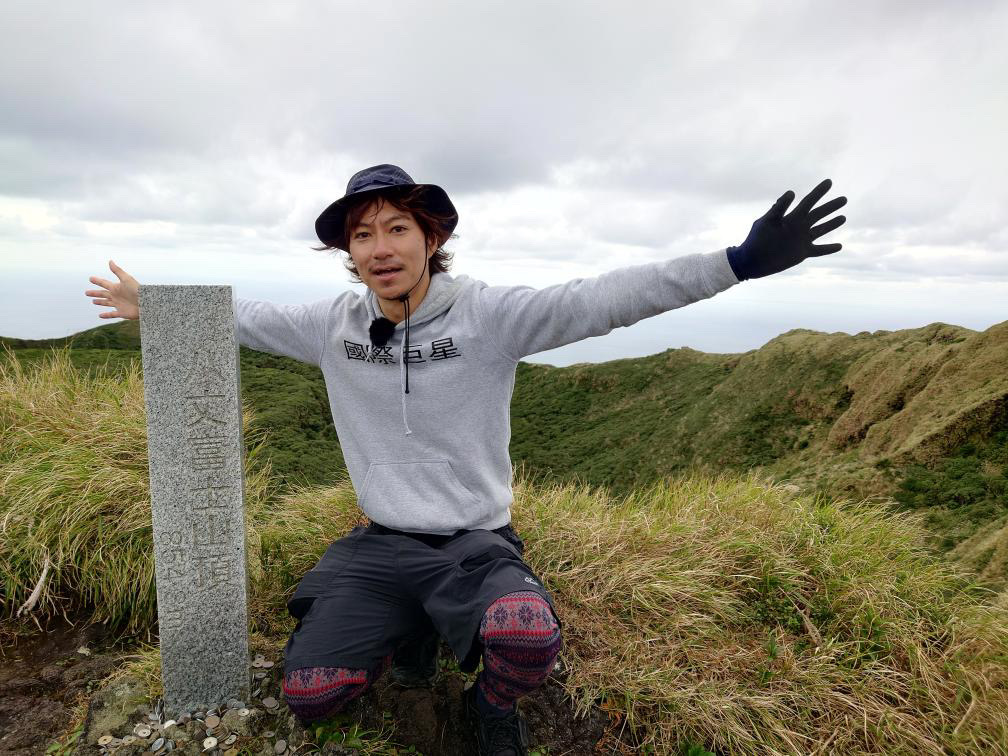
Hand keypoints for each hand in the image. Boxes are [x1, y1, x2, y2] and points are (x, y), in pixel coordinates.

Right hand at [85, 260, 140, 319]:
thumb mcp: (126, 279)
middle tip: (86, 292)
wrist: (146, 303)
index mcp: (116, 287)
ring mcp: (119, 304)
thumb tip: (110, 261)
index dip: (97, 281)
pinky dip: (106, 315)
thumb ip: (117, 271)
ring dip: (100, 302)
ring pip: (106, 303)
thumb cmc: (137, 290)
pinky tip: (100, 315)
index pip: (104, 283)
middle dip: (95, 293)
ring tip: (93, 301)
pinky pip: (112, 314)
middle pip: (103, 294)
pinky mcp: (122, 313)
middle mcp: (116, 296)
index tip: (90, 278)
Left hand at [726, 178, 846, 279]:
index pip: (808, 201)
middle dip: (831, 206)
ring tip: (843, 218)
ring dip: (832, 224)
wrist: (752, 260)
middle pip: (819, 214)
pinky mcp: (802, 253)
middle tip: (844, 199)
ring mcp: (802, 240)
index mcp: (791, 217)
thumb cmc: (756, 239)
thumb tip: (792, 192)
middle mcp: (799, 226)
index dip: (818, 191)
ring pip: (821, 230)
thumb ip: (779, 208)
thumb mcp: (767, 221)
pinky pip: (819, 250)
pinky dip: (829, 249)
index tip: (829, 182)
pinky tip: (840, 246)